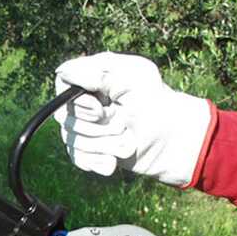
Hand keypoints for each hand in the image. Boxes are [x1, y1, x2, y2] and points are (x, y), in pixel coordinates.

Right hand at [54, 52, 214, 186]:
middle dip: (96, 127)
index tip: (99, 110)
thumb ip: (99, 72)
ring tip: (126, 144)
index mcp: (95, 75)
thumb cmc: (158, 105)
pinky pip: (77, 157)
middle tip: (123, 126)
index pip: (63, 81)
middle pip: (64, 115)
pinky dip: (96, 162)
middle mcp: (87, 100)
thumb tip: (63, 72)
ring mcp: (88, 126)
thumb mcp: (133, 78)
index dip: (76, 100)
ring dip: (102, 145)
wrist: (174, 142)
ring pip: (71, 139)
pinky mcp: (92, 149)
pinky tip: (113, 163)